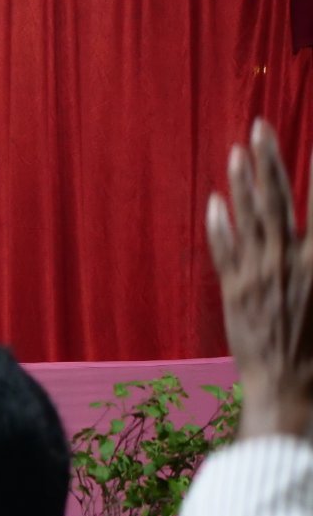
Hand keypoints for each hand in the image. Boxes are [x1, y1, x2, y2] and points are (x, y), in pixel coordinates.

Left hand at [207, 120, 312, 438]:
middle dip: (269, 159)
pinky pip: (224, 251)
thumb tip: (309, 239)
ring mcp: (258, 275)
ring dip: (241, 182)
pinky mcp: (235, 293)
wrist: (290, 389)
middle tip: (259, 127)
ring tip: (236, 152)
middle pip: (277, 198)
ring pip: (248, 218)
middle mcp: (289, 261)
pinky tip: (214, 202)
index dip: (312, 169)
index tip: (303, 137)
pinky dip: (219, 225)